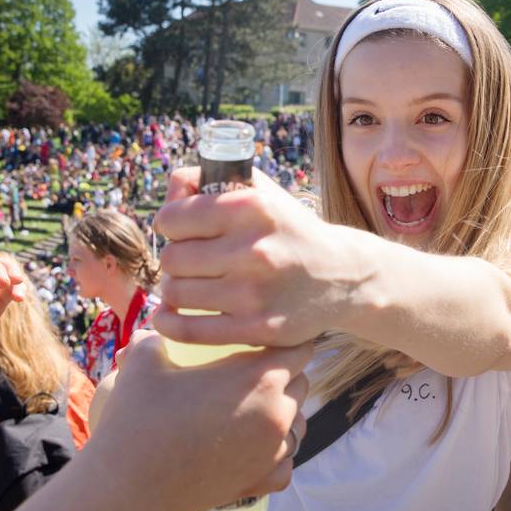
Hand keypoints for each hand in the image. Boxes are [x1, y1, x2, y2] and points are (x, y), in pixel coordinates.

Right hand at [91, 330, 310, 510]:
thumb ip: (160, 333)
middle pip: (302, 384)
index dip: (280, 341)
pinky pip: (287, 462)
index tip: (261, 340)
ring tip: (251, 407)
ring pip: (298, 423)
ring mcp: (272, 452)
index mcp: (259, 378)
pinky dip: (276, 451)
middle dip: (283, 374)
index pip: (298, 349)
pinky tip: (253, 444)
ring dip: (282, 412)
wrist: (126, 485)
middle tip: (250, 371)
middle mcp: (277, 414)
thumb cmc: (136, 417)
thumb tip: (160, 324)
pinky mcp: (261, 481)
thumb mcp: (145, 357)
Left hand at [154, 166, 358, 346]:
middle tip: (192, 262)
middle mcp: (253, 249)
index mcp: (251, 207)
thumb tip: (168, 197)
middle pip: (171, 258)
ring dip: (176, 290)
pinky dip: (169, 323)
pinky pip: (187, 330)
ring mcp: (254, 292)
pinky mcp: (256, 328)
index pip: (172, 219)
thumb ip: (208, 179)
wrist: (342, 276)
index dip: (171, 225)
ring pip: (175, 293)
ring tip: (193, 285)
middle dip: (175, 259)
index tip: (182, 232)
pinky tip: (170, 316)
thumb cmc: (289, 230)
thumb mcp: (260, 191)